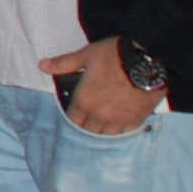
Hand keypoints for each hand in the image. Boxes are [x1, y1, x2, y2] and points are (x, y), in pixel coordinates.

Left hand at [40, 36, 161, 135]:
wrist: (150, 60)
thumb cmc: (116, 55)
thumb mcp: (87, 55)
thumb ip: (64, 63)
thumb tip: (42, 65)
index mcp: (84, 101)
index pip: (71, 120)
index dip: (71, 118)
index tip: (73, 115)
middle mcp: (99, 116)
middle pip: (87, 132)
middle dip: (85, 127)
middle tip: (87, 120)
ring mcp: (119, 121)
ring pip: (105, 136)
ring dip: (102, 131)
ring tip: (102, 124)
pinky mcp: (136, 120)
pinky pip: (125, 133)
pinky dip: (121, 130)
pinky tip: (120, 124)